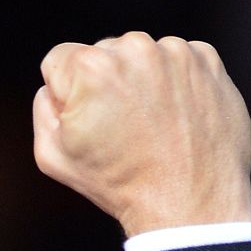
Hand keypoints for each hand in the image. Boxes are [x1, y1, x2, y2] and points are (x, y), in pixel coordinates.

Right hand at [33, 33, 250, 235]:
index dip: (66, 95)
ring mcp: (176, 52)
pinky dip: (175, 82)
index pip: (60, 60)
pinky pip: (177, 61)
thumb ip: (42, 108)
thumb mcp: (52, 156)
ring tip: (152, 125)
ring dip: (141, 81)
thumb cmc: (118, 183)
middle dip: (106, 83)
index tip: (89, 123)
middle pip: (103, 53)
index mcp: (91, 67)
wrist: (189, 203)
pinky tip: (176, 116)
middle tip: (122, 128)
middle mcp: (135, 47)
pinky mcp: (208, 60)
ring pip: (141, 56)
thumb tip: (54, 86)